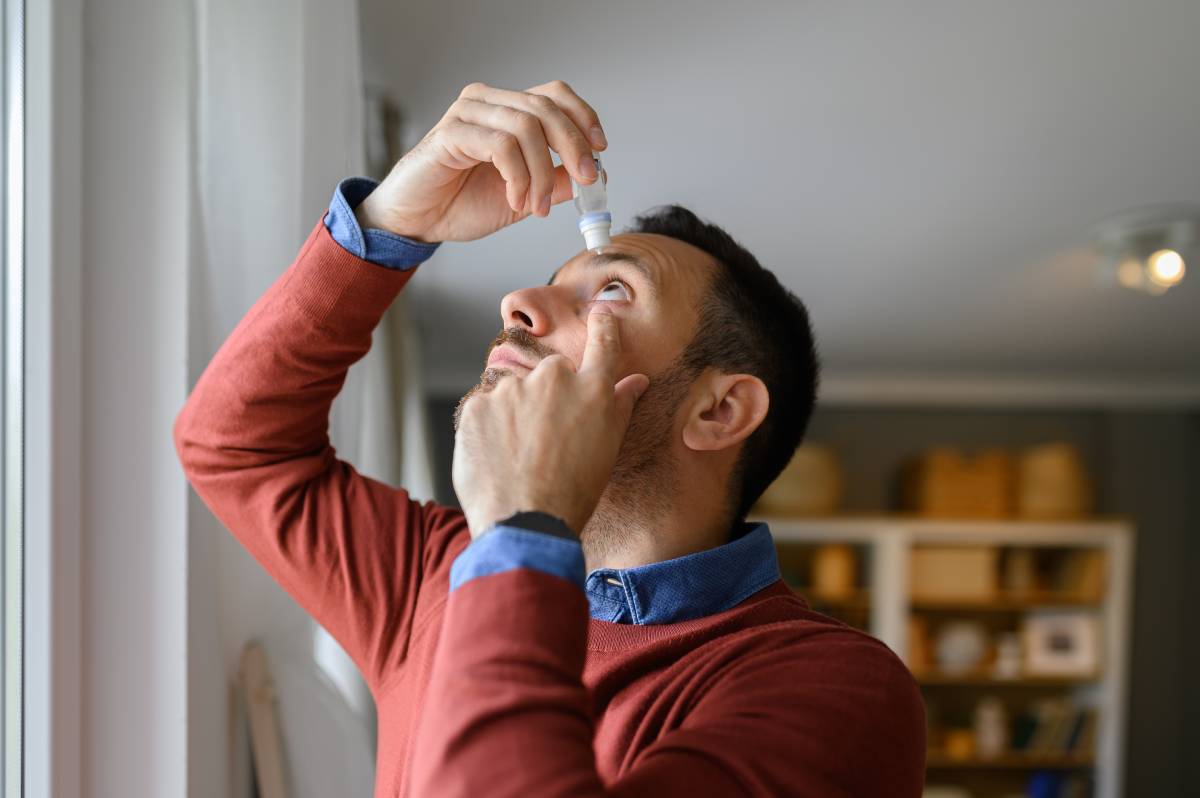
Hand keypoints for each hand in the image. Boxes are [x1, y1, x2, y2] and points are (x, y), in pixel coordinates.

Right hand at [355, 80, 606, 242]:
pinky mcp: (450, 133)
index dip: (582, 117)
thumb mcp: (524, 198)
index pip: (554, 94)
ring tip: (537, 207)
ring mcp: (467, 114)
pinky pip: (501, 146)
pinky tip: (515, 200)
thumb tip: (597, 176)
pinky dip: (518, 178)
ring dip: (542, 174)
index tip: (600, 149)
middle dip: (573, 147)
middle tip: (585, 182)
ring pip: (526, 127)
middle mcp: (487, 102)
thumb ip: (556, 183)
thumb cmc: (461, 203)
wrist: (417, 222)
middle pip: (545, 107)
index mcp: (506, 110)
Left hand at [451, 307, 649, 537]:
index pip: (603, 343)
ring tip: (520, 458)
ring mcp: (511, 390)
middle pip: (550, 376)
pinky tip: (498, 460)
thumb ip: (620, 406)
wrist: (526, 523)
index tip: (601, 314)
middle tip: (548, 440)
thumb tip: (636, 380)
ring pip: (514, 395)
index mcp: (592, 388)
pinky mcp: (476, 407)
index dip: (603, 326)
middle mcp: (553, 379)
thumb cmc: (574, 491)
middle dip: (548, 398)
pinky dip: (488, 431)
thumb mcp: (609, 448)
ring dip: (515, 415)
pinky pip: (484, 412)